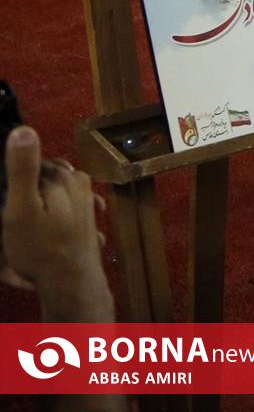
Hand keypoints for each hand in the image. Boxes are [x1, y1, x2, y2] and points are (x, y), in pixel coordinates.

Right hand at [2, 127, 112, 320]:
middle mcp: (78, 182)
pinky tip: (42, 225)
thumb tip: (23, 129)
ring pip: (54, 188)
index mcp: (62, 176)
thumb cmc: (42, 247)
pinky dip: (51, 209)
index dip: (12, 177)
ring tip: (25, 224)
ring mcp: (86, 198)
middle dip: (26, 186)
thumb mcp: (22, 209)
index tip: (8, 201)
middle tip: (13, 216)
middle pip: (44, 174)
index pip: (30, 162)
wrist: (72, 282)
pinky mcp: (86, 214)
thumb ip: (22, 169)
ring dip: (39, 198)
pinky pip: (63, 203)